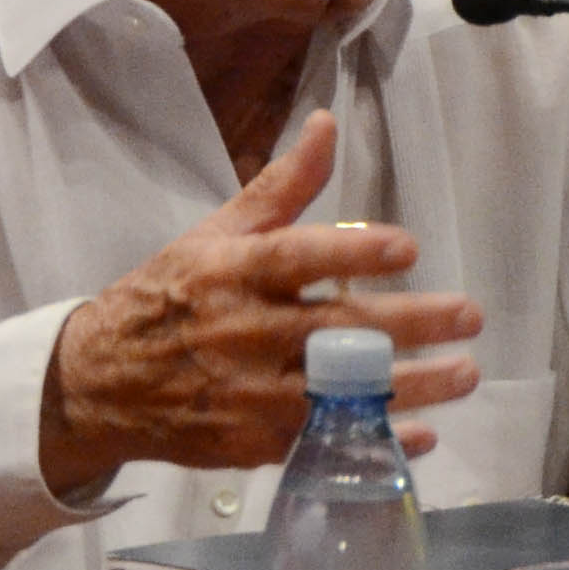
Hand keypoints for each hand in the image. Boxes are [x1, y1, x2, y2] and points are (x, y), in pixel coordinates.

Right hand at [37, 113, 480, 495]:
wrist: (99, 383)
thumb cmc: (169, 296)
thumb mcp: (215, 233)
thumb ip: (281, 187)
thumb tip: (327, 124)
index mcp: (230, 274)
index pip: (296, 259)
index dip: (352, 254)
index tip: (408, 246)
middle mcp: (242, 335)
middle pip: (333, 332)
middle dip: (408, 325)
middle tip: (468, 316)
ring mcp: (248, 397)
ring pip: (339, 395)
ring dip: (410, 388)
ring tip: (465, 374)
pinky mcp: (253, 444)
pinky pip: (324, 444)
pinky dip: (375, 443)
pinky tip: (422, 434)